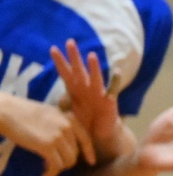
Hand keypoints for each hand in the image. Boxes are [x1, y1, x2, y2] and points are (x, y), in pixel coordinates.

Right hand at [0, 92, 91, 175]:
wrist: (8, 112)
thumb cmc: (24, 113)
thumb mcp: (50, 114)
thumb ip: (62, 126)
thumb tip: (66, 144)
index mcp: (70, 119)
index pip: (86, 139)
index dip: (89, 153)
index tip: (91, 163)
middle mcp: (68, 127)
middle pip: (75, 153)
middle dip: (65, 160)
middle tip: (51, 163)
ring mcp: (58, 137)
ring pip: (68, 161)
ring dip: (58, 168)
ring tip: (46, 167)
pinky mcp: (47, 146)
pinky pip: (56, 166)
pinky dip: (51, 174)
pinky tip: (44, 175)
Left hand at [49, 40, 125, 155]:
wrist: (100, 133)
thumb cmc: (84, 121)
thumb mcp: (69, 113)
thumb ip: (66, 104)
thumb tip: (60, 98)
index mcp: (75, 90)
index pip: (66, 73)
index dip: (60, 62)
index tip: (52, 48)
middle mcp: (87, 89)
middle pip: (79, 70)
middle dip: (74, 56)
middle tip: (70, 42)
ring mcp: (99, 94)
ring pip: (95, 78)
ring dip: (93, 67)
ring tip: (91, 56)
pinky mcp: (109, 102)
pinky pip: (112, 90)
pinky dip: (114, 81)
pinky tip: (116, 72)